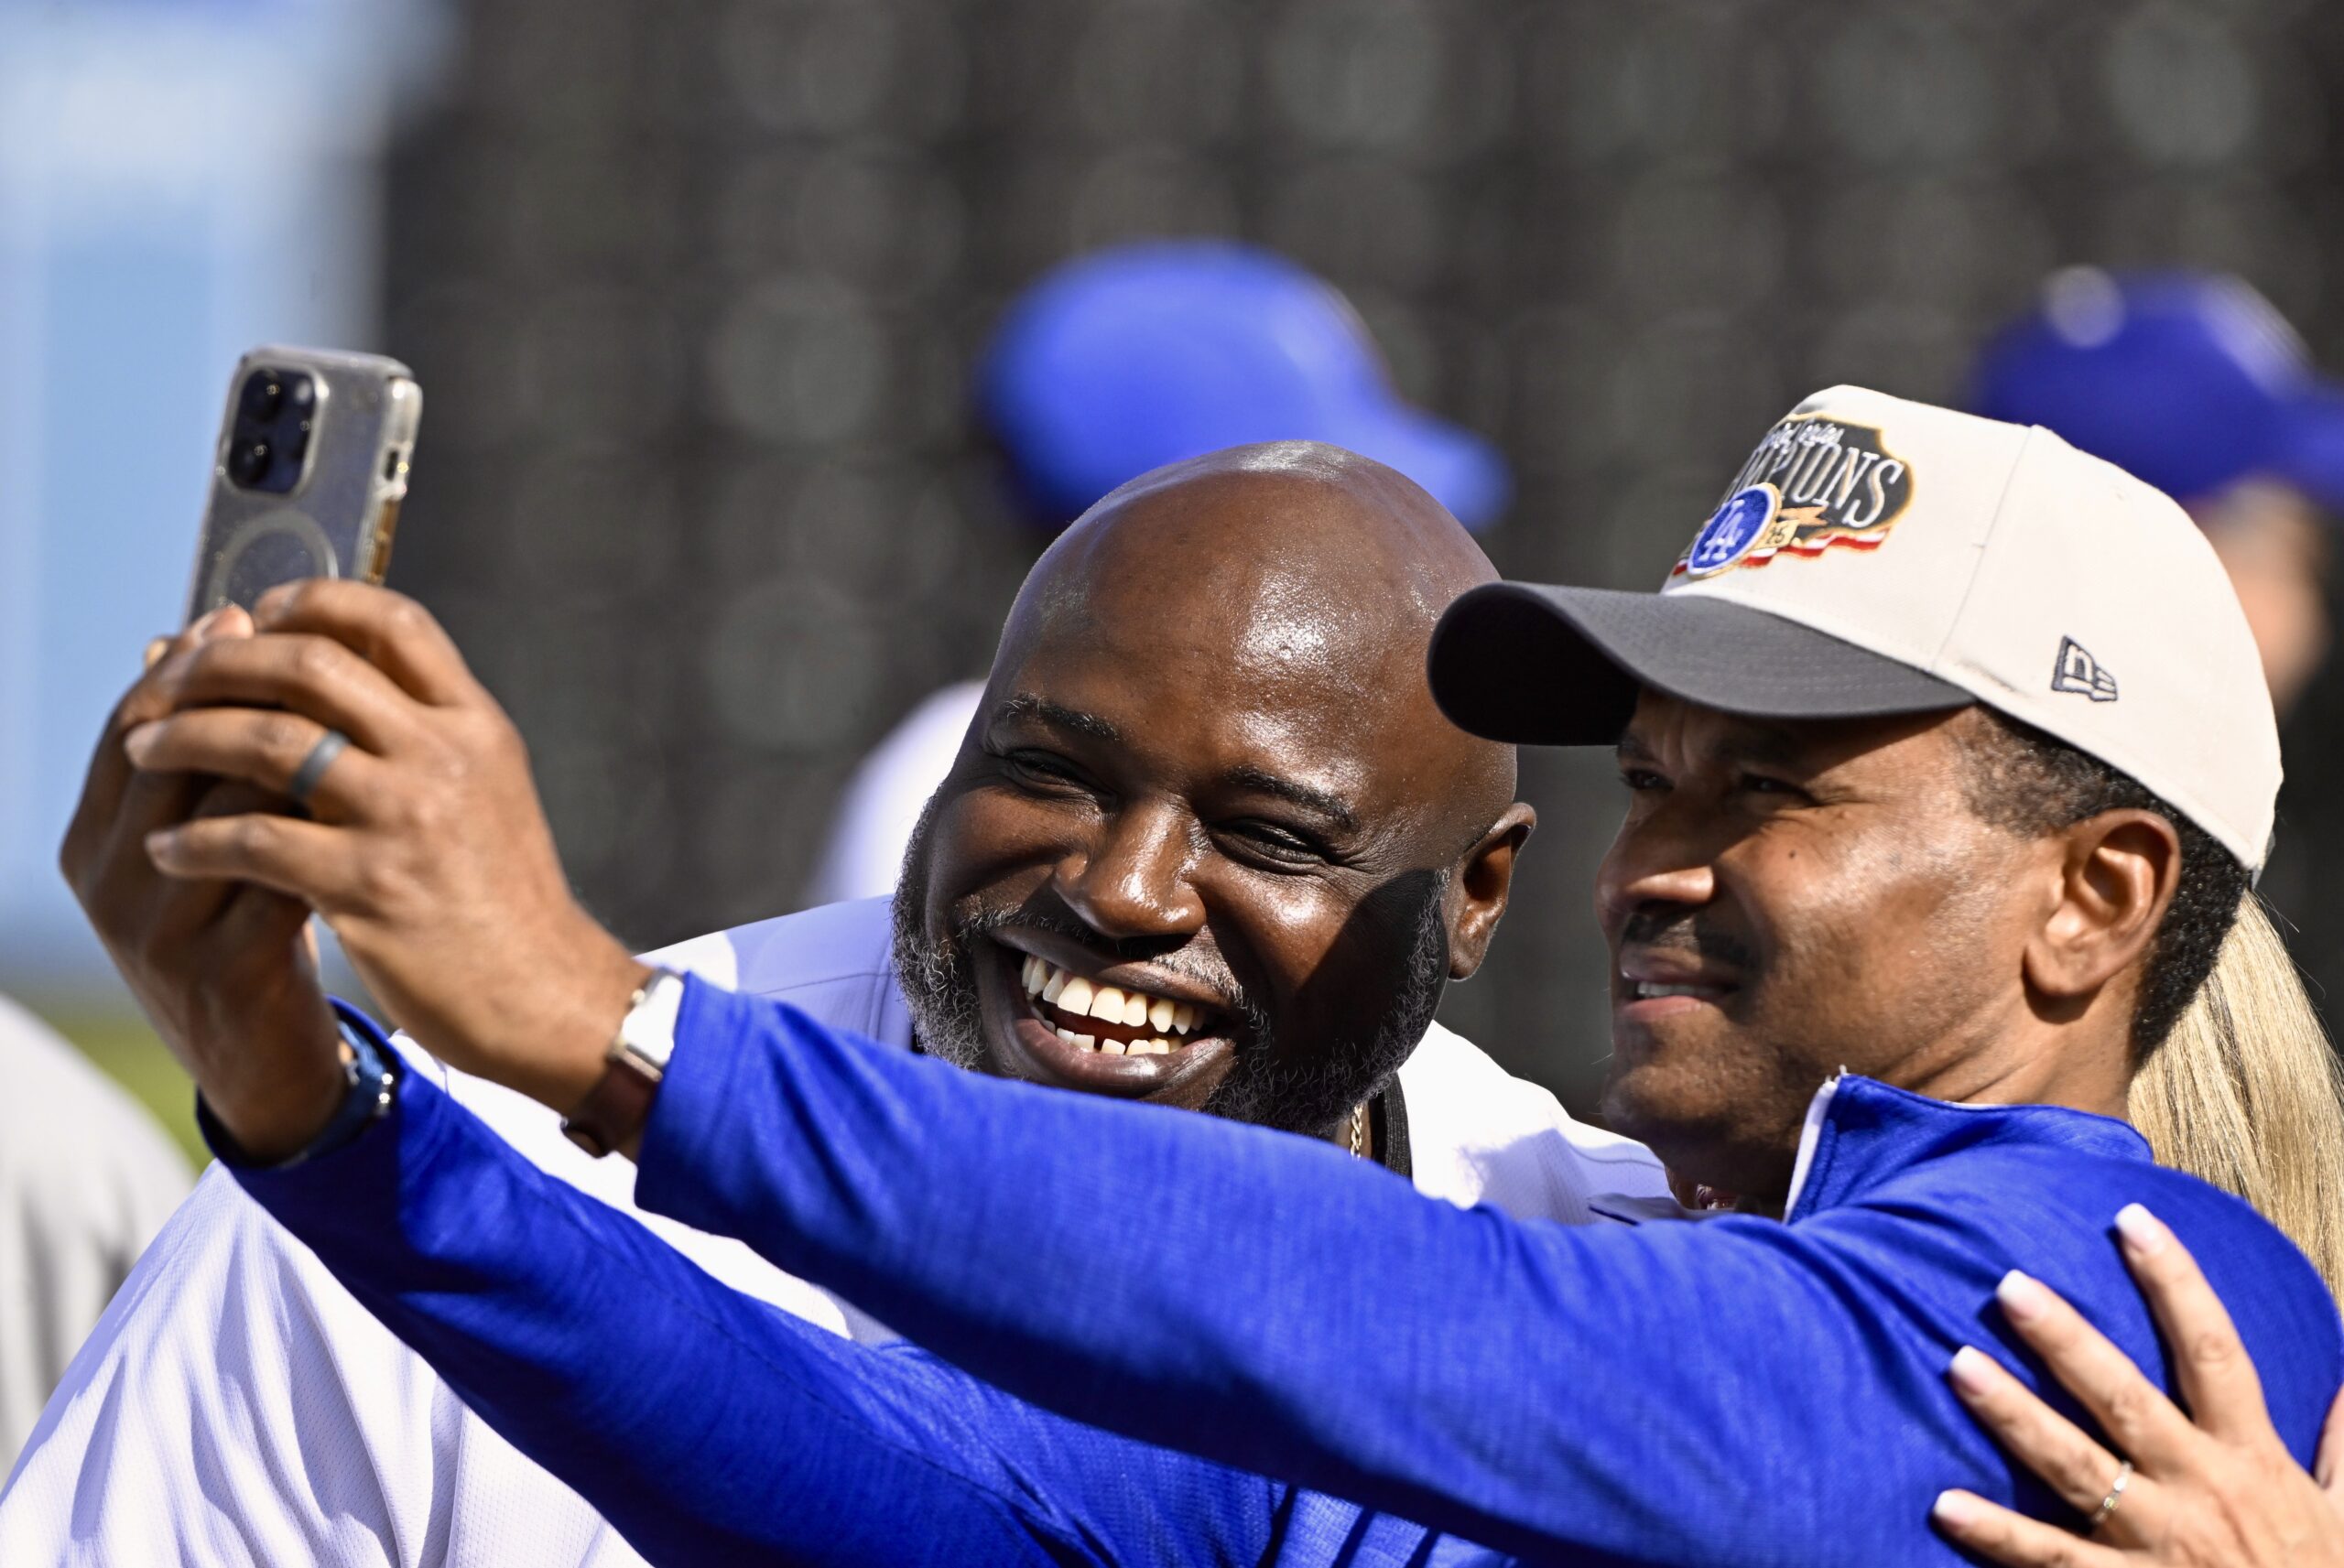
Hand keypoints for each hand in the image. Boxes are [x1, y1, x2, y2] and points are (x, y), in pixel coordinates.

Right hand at [62, 609, 344, 1161]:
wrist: (268, 1067)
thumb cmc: (246, 930)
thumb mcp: (211, 847)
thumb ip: (207, 761)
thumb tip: (210, 632)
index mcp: (93, 841)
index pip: (128, 726)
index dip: (187, 664)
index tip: (240, 611)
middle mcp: (108, 885)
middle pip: (169, 756)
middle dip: (241, 692)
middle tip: (305, 643)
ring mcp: (158, 935)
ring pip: (228, 814)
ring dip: (294, 754)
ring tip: (351, 705)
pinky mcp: (224, 976)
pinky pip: (281, 881)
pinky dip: (328, 832)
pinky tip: (373, 799)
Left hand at [122, 579, 647, 1113]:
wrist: (545, 996)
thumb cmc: (505, 899)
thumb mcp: (487, 790)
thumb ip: (423, 733)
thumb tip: (331, 678)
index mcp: (474, 724)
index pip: (390, 620)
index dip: (310, 602)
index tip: (252, 616)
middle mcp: (445, 755)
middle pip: (311, 665)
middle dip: (219, 664)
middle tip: (165, 682)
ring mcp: (408, 818)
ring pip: (270, 741)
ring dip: (185, 738)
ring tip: (142, 752)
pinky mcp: (370, 887)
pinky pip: (255, 841)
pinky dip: (195, 839)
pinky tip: (168, 847)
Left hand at [1931, 1202, 2343, 1565]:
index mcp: (2250, 1458)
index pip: (2213, 1351)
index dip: (2175, 1282)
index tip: (2132, 1219)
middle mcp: (2198, 1490)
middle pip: (2124, 1399)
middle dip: (2066, 1341)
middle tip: (2008, 1285)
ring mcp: (2156, 1543)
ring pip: (2075, 1467)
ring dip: (2013, 1415)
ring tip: (1957, 1363)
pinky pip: (2051, 1559)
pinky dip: (1997, 1535)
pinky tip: (1944, 1505)